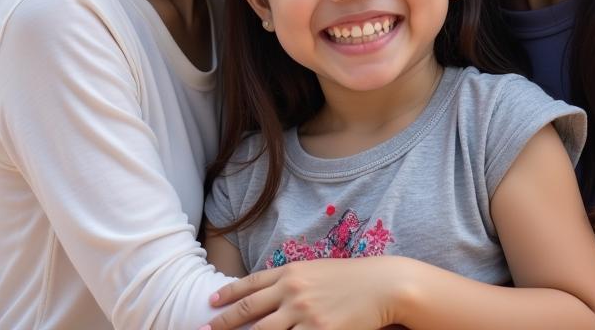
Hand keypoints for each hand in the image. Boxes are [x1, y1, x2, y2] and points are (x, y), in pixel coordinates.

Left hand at [201, 257, 401, 329]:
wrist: (382, 284)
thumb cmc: (352, 278)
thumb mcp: (317, 271)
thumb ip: (293, 281)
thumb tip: (270, 293)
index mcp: (292, 272)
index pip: (252, 284)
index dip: (229, 294)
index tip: (211, 302)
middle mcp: (293, 291)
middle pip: (250, 311)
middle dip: (224, 322)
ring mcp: (304, 314)